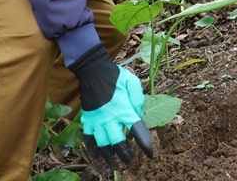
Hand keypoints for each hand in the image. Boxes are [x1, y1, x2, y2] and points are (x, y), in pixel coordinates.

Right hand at [70, 44, 153, 164]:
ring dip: (109, 156)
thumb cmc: (116, 76)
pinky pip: (89, 139)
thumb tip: (138, 115)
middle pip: (118, 142)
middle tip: (131, 163)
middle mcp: (109, 117)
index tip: (149, 153)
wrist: (93, 71)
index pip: (136, 129)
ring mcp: (96, 120)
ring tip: (115, 165)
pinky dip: (93, 150)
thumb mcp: (133, 82)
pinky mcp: (87, 120)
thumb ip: (138, 99)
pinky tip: (97, 158)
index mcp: (123, 108)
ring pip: (102, 144)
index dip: (144, 143)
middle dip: (126, 155)